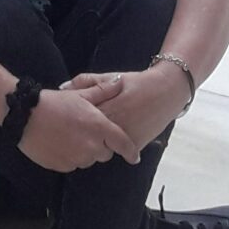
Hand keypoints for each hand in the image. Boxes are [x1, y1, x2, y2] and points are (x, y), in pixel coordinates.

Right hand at [16, 85, 139, 172]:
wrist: (25, 116)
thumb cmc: (54, 102)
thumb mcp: (80, 94)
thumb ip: (103, 90)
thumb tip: (120, 82)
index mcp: (98, 127)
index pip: (122, 144)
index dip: (131, 152)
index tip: (134, 157)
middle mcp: (91, 146)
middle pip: (105, 153)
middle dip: (101, 145)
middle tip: (88, 131)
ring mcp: (77, 159)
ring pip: (89, 159)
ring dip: (86, 151)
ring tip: (71, 134)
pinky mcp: (63, 166)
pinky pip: (73, 164)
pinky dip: (71, 156)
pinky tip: (61, 142)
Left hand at [66, 65, 187, 159]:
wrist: (166, 91)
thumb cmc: (136, 82)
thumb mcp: (110, 76)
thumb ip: (85, 81)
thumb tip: (62, 87)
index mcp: (107, 104)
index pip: (81, 118)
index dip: (71, 122)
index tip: (66, 122)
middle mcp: (116, 122)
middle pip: (90, 137)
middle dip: (81, 136)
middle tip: (74, 133)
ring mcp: (127, 135)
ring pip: (102, 149)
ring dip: (96, 145)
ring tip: (91, 138)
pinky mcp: (136, 144)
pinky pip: (118, 152)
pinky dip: (112, 149)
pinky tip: (109, 141)